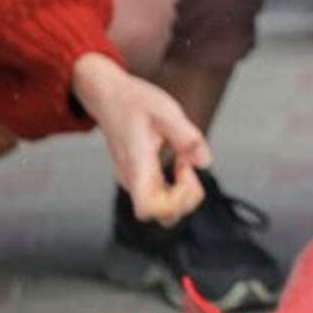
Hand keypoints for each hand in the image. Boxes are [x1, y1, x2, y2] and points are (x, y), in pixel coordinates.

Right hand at [71, 52, 210, 225]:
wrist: (108, 96)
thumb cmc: (133, 101)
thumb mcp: (167, 111)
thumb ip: (187, 137)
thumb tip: (204, 162)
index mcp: (136, 165)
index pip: (148, 209)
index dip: (174, 202)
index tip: (185, 172)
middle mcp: (132, 179)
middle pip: (161, 216)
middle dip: (185, 198)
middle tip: (189, 167)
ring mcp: (135, 181)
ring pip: (162, 210)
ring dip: (182, 193)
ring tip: (184, 163)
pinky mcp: (139, 179)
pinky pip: (161, 197)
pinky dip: (176, 187)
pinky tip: (180, 164)